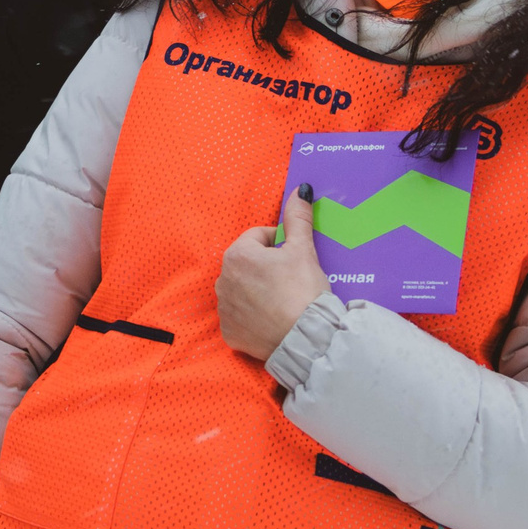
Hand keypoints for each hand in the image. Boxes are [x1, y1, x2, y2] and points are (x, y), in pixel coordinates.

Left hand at [217, 182, 331, 359]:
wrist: (305, 338)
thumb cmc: (302, 291)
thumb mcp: (303, 250)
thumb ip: (298, 218)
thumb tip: (300, 190)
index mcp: (237, 255)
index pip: (258, 236)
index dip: (280, 243)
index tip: (294, 256)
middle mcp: (222, 280)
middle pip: (248, 263)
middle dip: (267, 266)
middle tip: (291, 278)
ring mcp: (224, 308)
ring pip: (242, 289)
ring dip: (258, 289)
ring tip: (283, 299)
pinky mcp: (229, 332)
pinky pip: (240, 316)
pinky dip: (253, 315)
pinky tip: (273, 318)